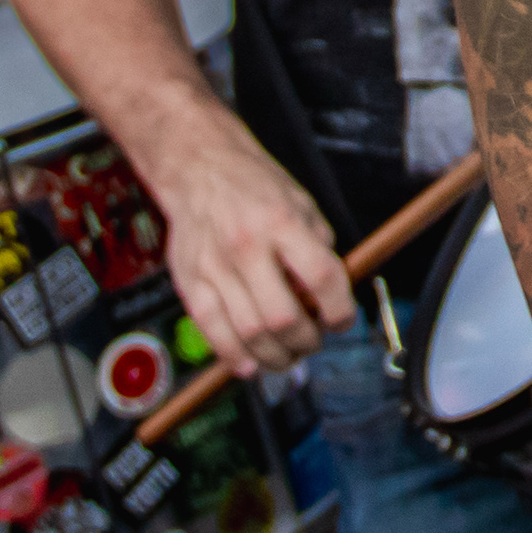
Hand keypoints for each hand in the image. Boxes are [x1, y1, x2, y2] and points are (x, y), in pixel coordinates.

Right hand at [146, 125, 352, 377]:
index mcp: (282, 223)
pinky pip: (212, 332)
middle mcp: (247, 246)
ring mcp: (214, 267)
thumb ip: (318, 249)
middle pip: (284, 316)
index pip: (321, 277)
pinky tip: (251, 364)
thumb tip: (330, 298)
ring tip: (287, 353)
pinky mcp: (189, 282)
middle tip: (313, 340)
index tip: (342, 321)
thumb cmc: (254, 187)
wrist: (199, 169)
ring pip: (250, 333)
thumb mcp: (302, 205)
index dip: (339, 310)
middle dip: (307, 341)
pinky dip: (234, 357)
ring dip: (276, 356)